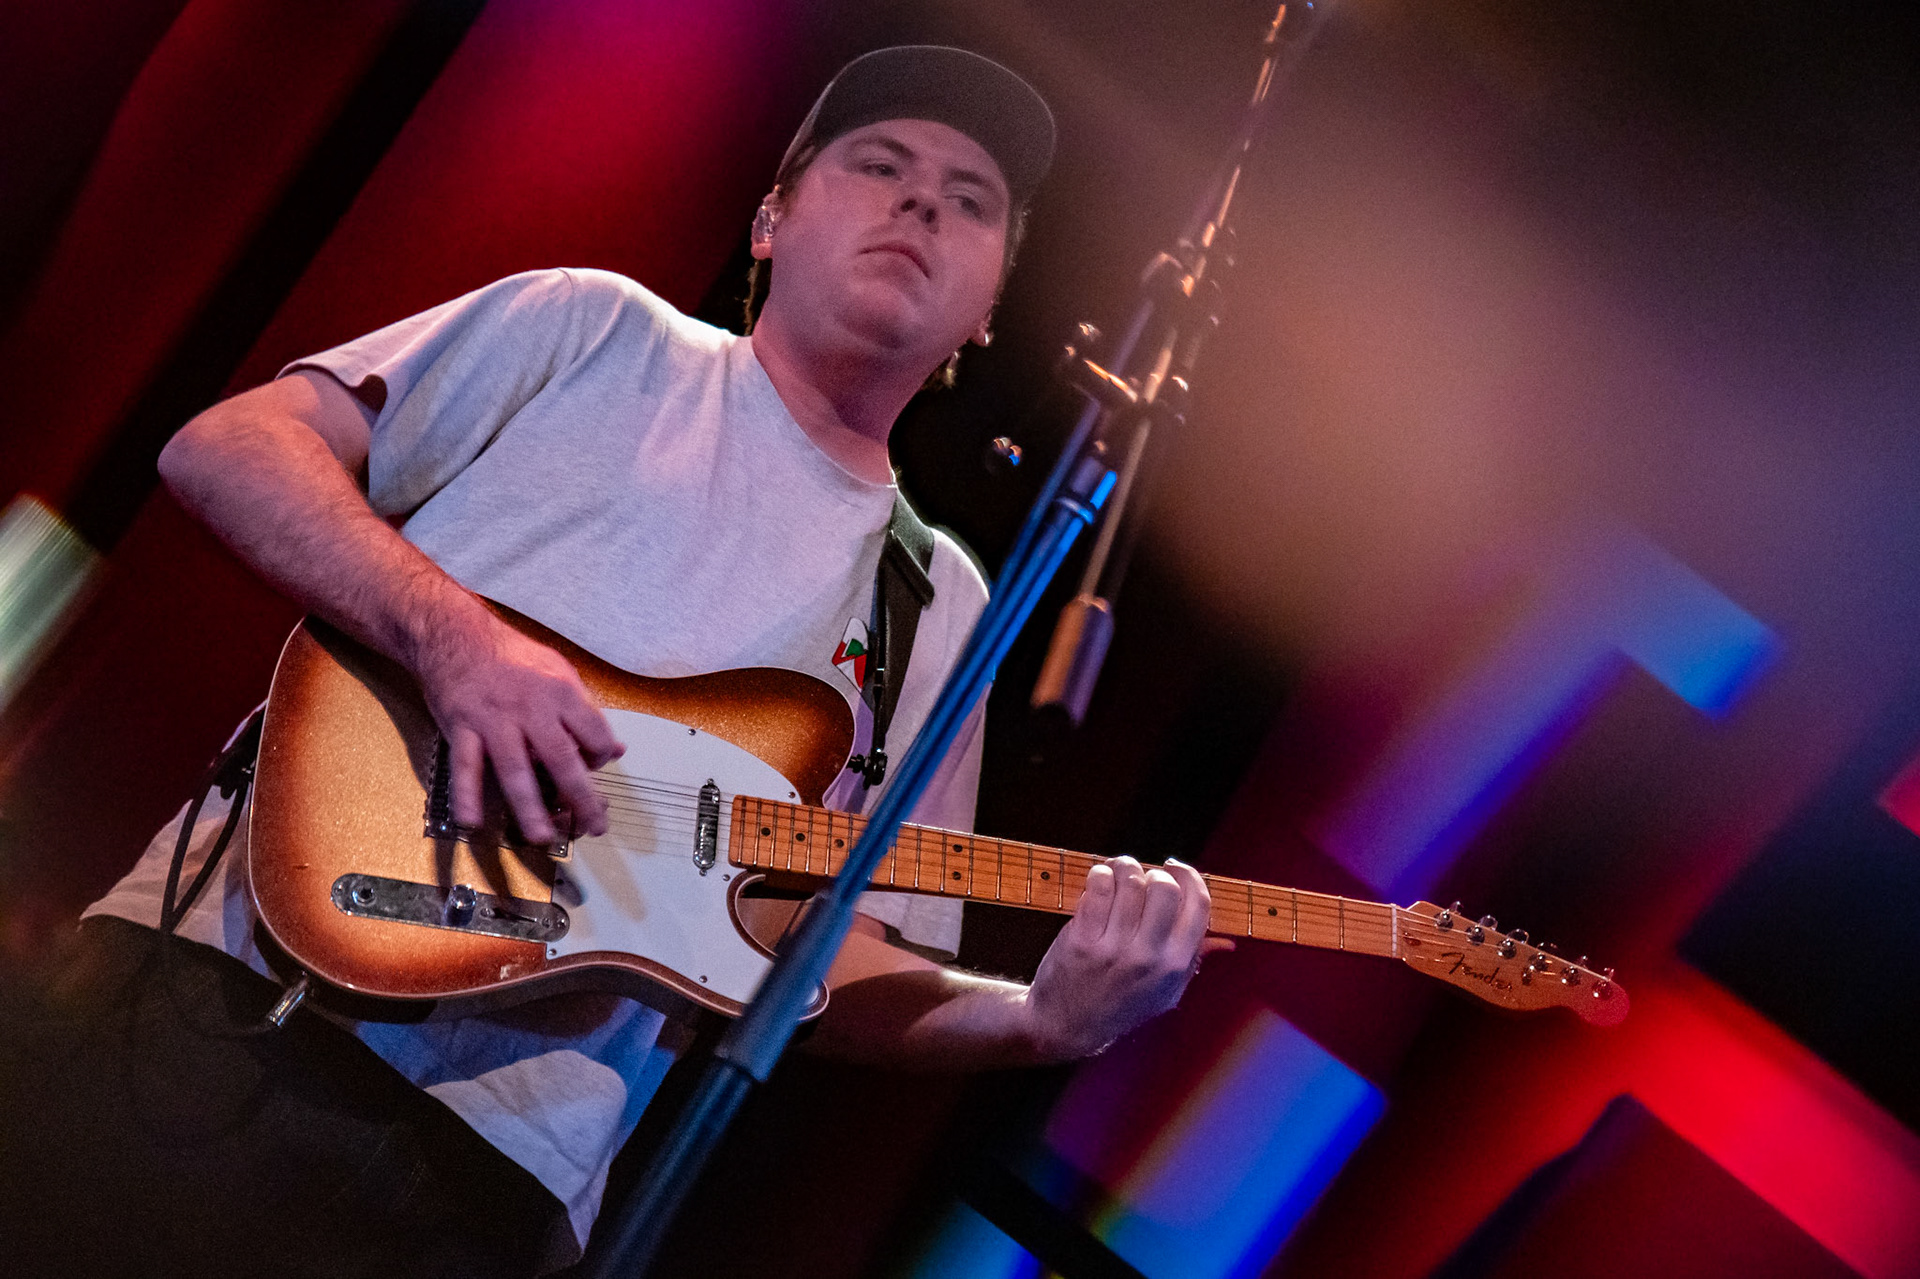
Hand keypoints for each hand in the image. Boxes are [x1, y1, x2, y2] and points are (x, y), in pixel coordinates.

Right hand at [413, 609, 623, 843]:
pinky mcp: (462, 729)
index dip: (601, 756)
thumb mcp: (560, 672)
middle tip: (593, 825)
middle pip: (561, 759)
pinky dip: (467, 795)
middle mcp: (530, 708)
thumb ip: (587, 712)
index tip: (597, 767)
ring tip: (542, 836)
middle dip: (580, 797)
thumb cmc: (512, 656)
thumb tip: (616, 748)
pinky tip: (473, 821)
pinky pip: (465, 767)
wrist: (456, 636)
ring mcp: (494, 721)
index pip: (594, 735)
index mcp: (560, 693)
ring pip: (515, 770)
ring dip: (528, 807)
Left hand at [1020, 856, 1229, 1059]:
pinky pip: (1099, 888)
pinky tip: (1099, 882)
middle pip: (1166, 887)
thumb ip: (1192, 962)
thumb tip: (1225, 942)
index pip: (1199, 904)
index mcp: (1176, 966)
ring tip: (1117, 875)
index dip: (1190, 876)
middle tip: (1142, 878)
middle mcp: (1149, 958)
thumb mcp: (1164, 993)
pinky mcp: (1081, 941)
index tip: (1174, 868)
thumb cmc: (1118, 1005)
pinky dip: (1099, 875)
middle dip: (1154, 873)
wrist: (1066, 1026)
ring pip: (1131, 881)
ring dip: (1123, 868)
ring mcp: (1114, 950)